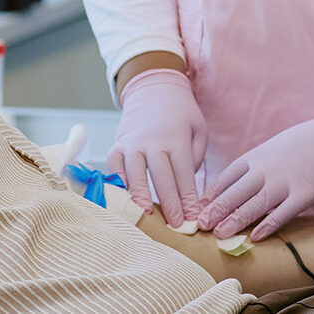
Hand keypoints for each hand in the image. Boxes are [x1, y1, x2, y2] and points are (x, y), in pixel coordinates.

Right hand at [106, 68, 206, 225]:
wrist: (153, 90)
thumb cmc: (181, 115)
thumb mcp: (198, 129)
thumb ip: (196, 157)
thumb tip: (186, 187)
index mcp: (177, 138)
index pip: (183, 173)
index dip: (188, 197)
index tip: (192, 217)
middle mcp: (153, 140)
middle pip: (161, 175)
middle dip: (169, 202)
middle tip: (176, 224)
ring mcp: (132, 142)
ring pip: (135, 171)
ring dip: (140, 194)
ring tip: (146, 214)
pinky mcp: (118, 145)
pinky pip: (115, 166)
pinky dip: (118, 181)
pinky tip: (122, 197)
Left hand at [198, 95, 313, 241]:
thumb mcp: (286, 142)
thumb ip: (268, 159)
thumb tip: (255, 174)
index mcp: (263, 152)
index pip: (230, 174)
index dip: (213, 191)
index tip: (199, 206)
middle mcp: (270, 165)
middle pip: (236, 190)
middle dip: (216, 209)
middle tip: (199, 226)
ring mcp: (288, 178)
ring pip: (254, 203)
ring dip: (235, 219)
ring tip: (219, 234)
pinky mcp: (308, 191)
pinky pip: (283, 212)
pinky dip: (268, 225)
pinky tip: (256, 237)